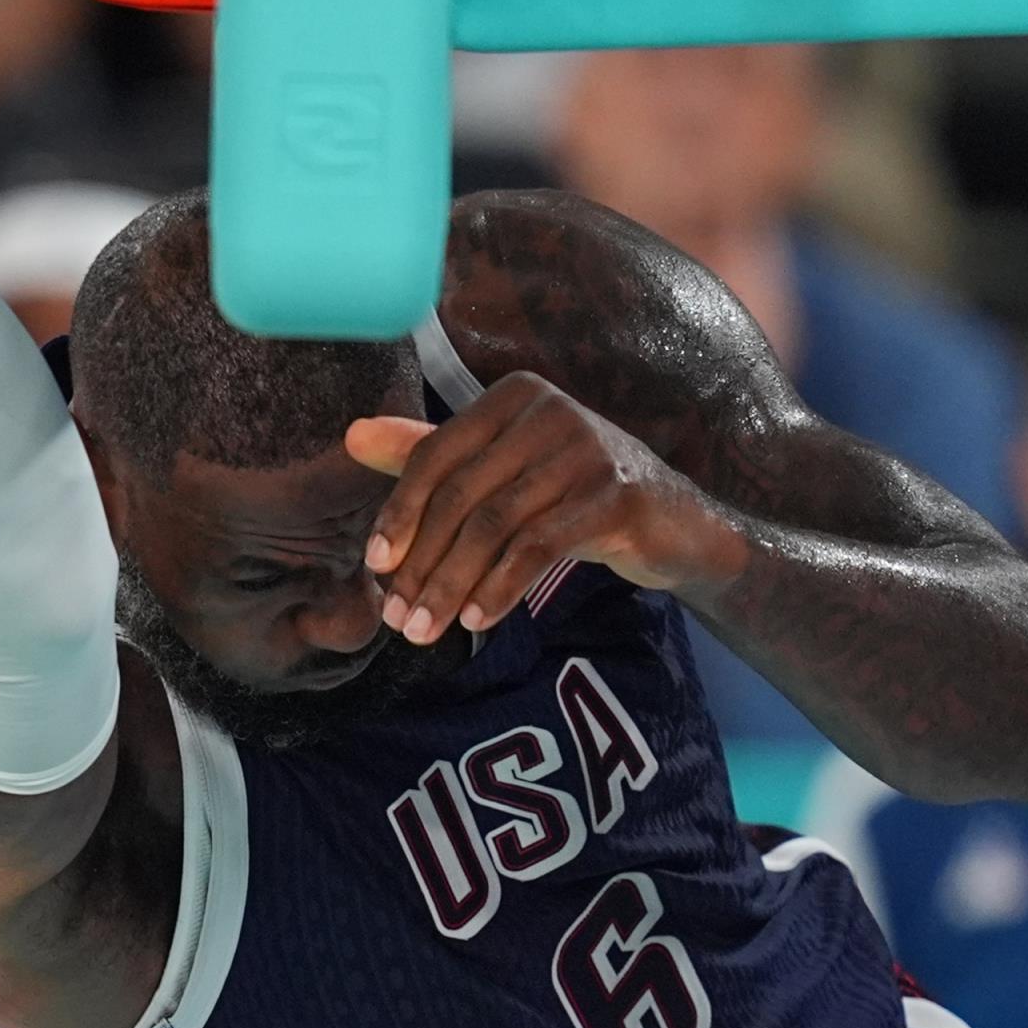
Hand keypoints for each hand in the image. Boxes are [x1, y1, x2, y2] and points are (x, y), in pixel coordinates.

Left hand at [345, 374, 752, 643]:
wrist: (676, 525)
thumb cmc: (572, 496)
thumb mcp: (502, 472)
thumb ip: (429, 454)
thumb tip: (352, 436)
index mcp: (512, 397)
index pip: (436, 455)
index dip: (399, 512)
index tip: (376, 566)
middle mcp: (549, 411)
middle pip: (462, 495)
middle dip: (422, 561)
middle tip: (397, 617)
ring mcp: (587, 450)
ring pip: (495, 525)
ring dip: (452, 584)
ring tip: (425, 629)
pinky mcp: (616, 495)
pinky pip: (540, 546)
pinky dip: (501, 587)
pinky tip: (478, 619)